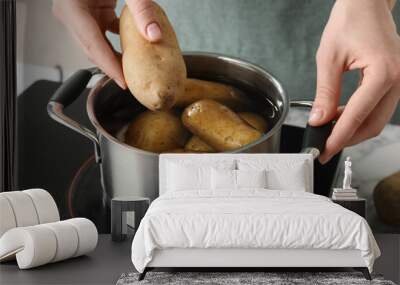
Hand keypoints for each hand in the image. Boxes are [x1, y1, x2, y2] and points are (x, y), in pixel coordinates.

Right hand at [53, 0, 161, 88]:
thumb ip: (141, 8)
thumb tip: (156, 35)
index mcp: (71, 7)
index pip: (93, 45)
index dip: (109, 67)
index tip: (125, 83)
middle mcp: (71, 13)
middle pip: (93, 49)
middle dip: (113, 67)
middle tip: (133, 83)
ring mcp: (79, 13)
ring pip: (97, 44)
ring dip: (116, 57)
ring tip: (135, 71)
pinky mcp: (90, 11)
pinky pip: (104, 33)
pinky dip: (118, 42)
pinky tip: (133, 48)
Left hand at [309, 0, 399, 163]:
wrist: (366, 3)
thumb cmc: (350, 21)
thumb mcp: (329, 59)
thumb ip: (325, 93)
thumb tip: (318, 119)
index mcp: (383, 73)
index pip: (357, 116)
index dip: (338, 137)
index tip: (324, 150)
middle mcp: (397, 80)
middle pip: (373, 124)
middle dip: (348, 139)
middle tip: (325, 147)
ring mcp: (399, 81)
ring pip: (377, 119)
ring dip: (352, 128)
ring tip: (328, 129)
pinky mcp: (393, 80)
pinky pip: (377, 107)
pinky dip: (358, 116)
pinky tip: (339, 115)